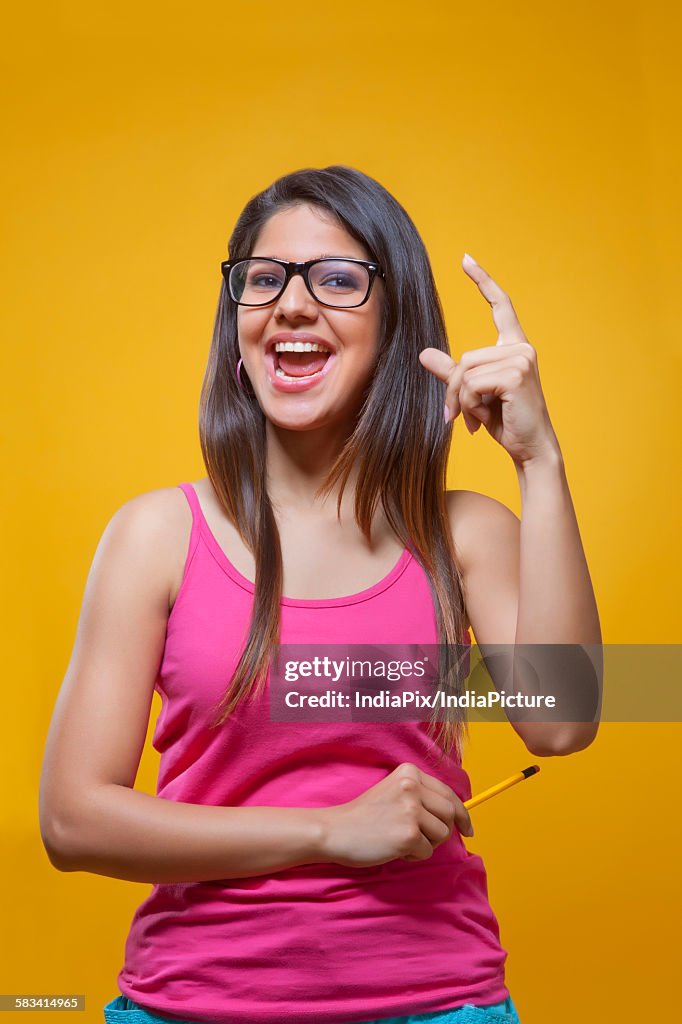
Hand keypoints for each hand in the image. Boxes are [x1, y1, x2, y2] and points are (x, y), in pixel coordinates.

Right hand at [318, 762, 473, 868]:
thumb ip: (421, 796)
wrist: (336, 830)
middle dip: (442, 830)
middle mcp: (412, 786)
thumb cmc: (365, 816)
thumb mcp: (394, 792)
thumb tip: (457, 816)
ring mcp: (411, 809)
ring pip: (442, 834)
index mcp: (410, 773)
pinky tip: (393, 848)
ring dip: (425, 843)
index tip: (467, 828)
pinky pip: (427, 851)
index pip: (448, 793)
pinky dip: (413, 856)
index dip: (462, 814)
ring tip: (400, 840)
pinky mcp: (408, 834)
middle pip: (450, 813)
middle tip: (423, 840)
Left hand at [419, 254, 560, 466]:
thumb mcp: (474, 395)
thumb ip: (452, 374)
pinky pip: (472, 384)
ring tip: (473, 419)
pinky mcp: (516, 375)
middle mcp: (521, 348)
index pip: (501, 306)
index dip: (483, 282)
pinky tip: (483, 419)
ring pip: (466, 371)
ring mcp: (521, 359)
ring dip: (461, 400)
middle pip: (465, 357)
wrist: (530, 448)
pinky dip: (470, 404)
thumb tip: (424, 354)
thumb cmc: (505, 422)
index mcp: (514, 347)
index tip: (466, 260)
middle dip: (455, 390)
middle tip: (458, 416)